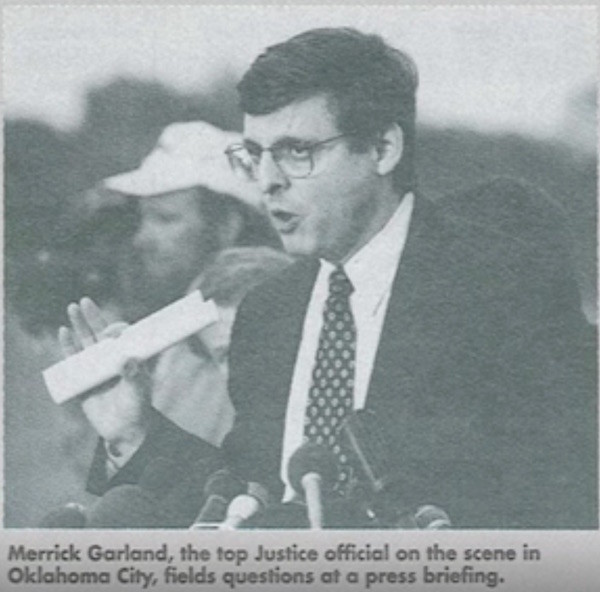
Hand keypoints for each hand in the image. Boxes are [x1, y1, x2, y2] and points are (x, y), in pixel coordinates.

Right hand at [58, 297, 151, 454]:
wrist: (123, 432)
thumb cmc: (136, 409)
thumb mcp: (138, 392)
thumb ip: (134, 377)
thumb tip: (128, 361)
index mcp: (128, 358)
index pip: (122, 337)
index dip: (116, 330)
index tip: (112, 330)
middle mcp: (112, 360)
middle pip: (100, 334)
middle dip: (93, 318)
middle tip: (84, 302)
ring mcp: (96, 368)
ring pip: (85, 343)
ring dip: (78, 326)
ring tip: (72, 308)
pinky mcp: (82, 380)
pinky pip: (73, 361)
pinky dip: (68, 347)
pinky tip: (63, 332)